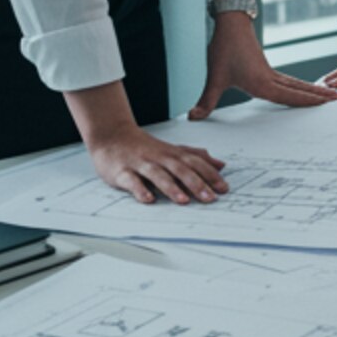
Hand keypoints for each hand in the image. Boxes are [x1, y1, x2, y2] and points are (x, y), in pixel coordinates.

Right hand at [84, 125, 230, 205]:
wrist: (112, 135)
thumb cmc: (145, 147)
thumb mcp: (173, 150)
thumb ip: (196, 157)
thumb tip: (221, 165)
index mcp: (173, 154)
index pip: (196, 163)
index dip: (210, 175)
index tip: (224, 188)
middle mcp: (160, 158)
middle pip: (180, 170)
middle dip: (196, 184)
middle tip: (210, 198)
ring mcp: (141, 164)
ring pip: (158, 175)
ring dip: (171, 188)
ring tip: (184, 201)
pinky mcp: (122, 172)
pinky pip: (132, 181)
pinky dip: (140, 190)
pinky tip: (148, 200)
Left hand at [189, 15, 336, 120]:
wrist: (231, 23)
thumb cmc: (224, 48)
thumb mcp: (214, 78)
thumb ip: (206, 101)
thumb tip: (193, 117)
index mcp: (262, 84)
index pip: (289, 96)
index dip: (308, 101)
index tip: (326, 103)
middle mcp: (270, 79)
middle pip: (299, 90)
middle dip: (318, 95)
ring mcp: (270, 73)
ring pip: (296, 84)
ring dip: (312, 90)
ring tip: (329, 94)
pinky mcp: (266, 68)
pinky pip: (288, 81)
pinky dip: (300, 86)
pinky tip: (302, 89)